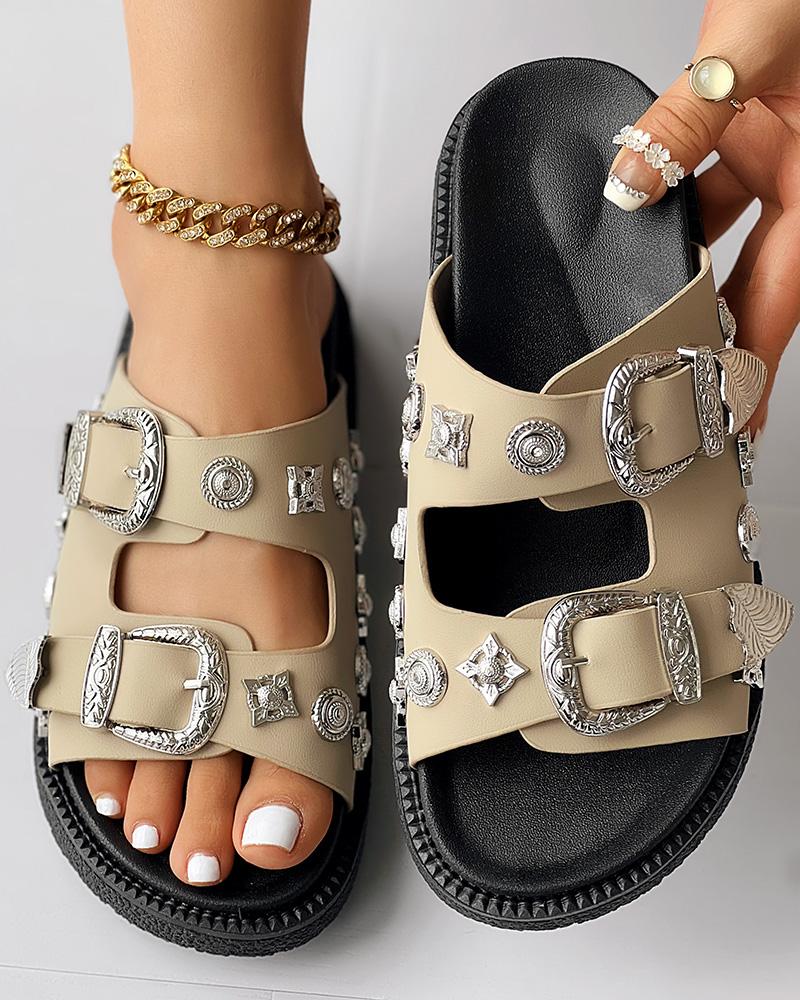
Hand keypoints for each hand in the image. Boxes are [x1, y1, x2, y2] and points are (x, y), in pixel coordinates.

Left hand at [603, 0, 799, 437]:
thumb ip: (685, 119)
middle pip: (761, 282)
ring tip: (656, 334)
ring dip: (693, 282)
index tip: (735, 413)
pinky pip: (713, 193)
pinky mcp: (751, 134)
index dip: (756, 357)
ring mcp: (777, 157)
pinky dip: (679, 220)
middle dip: (724, 339)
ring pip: (734, 241)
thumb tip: (631, 184)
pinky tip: (644, 241)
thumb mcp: (748, 47)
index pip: (785, 291)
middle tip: (689, 397)